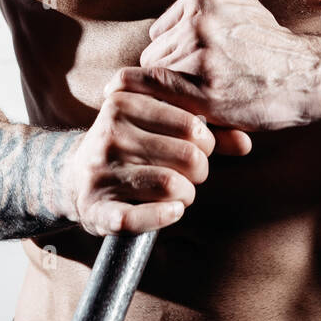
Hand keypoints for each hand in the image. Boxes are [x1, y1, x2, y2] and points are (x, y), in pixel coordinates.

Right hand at [62, 87, 250, 236]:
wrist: (75, 177)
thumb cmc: (131, 145)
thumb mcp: (157, 124)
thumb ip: (202, 128)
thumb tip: (245, 143)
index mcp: (124, 102)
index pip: (191, 123)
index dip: (206, 142)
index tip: (200, 148)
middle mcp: (109, 133)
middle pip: (186, 155)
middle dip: (200, 170)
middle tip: (193, 174)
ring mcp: (100, 171)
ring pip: (170, 184)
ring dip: (187, 194)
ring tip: (181, 192)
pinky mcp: (97, 208)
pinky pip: (140, 218)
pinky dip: (164, 217)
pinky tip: (172, 211)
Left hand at [107, 0, 320, 131]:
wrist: (308, 76)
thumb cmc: (273, 51)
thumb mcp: (239, 10)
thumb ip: (201, 15)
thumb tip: (158, 32)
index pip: (159, 32)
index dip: (175, 55)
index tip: (194, 69)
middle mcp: (196, 20)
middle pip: (153, 54)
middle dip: (174, 71)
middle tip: (206, 84)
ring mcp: (197, 52)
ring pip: (156, 77)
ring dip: (177, 91)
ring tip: (212, 94)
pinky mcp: (200, 87)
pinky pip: (162, 95)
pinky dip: (173, 104)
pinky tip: (202, 105)